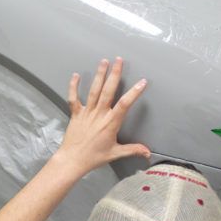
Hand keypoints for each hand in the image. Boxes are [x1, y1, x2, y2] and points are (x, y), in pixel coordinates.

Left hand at [54, 57, 149, 176]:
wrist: (72, 160)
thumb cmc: (94, 157)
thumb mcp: (115, 153)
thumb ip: (132, 150)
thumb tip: (148, 152)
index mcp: (110, 123)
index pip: (125, 104)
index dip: (134, 92)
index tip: (142, 82)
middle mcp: (99, 114)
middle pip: (108, 91)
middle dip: (114, 74)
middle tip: (119, 60)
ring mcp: (86, 112)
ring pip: (93, 91)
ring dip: (99, 75)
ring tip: (104, 61)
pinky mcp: (75, 114)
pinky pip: (73, 98)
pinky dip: (73, 86)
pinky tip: (75, 75)